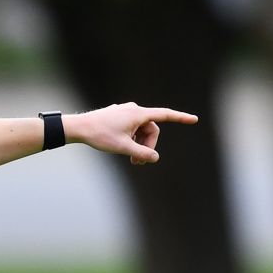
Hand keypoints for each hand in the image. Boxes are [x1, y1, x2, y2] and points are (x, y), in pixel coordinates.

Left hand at [68, 103, 198, 164]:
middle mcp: (134, 109)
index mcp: (138, 114)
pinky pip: (132, 128)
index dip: (180, 118)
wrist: (79, 127)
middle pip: (151, 129)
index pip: (165, 115)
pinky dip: (132, 139)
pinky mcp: (118, 115)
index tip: (194, 120)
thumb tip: (155, 158)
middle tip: (138, 163)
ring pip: (141, 130)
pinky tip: (121, 147)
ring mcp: (125, 111)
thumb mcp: (123, 147)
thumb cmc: (100, 136)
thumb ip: (141, 153)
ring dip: (139, 144)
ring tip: (131, 160)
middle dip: (147, 146)